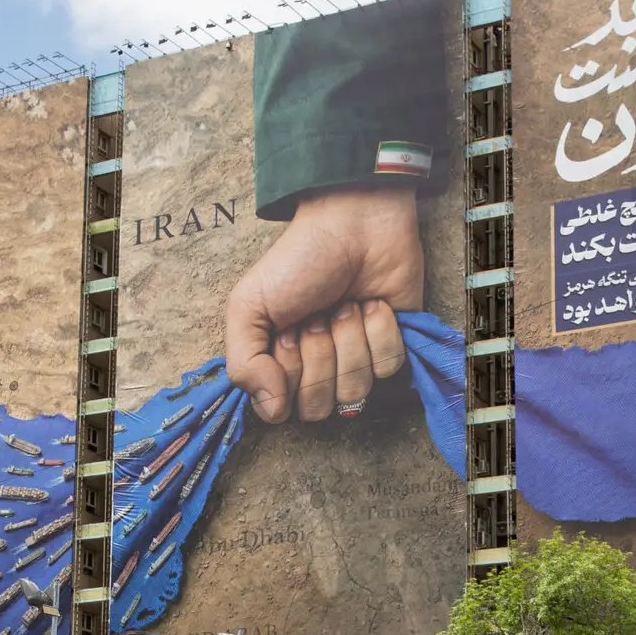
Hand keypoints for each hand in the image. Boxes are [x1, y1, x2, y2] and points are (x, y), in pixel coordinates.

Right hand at [224, 187, 422, 423]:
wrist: (353, 222)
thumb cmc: (299, 261)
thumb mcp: (249, 306)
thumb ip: (243, 364)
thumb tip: (271, 411)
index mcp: (279, 364)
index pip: (282, 409)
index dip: (287, 372)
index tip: (287, 332)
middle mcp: (317, 370)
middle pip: (320, 406)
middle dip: (319, 356)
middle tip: (318, 315)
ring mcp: (356, 361)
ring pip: (356, 389)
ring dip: (349, 339)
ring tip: (345, 305)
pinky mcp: (392, 347)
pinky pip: (388, 367)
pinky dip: (380, 330)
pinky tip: (372, 304)